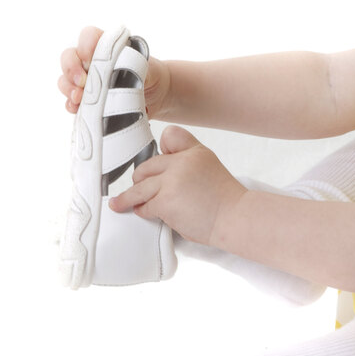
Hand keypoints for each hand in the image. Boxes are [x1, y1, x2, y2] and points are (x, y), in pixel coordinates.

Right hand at [57, 26, 171, 115]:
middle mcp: (91, 61)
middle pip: (69, 57)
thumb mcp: (146, 67)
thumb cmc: (150, 74)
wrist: (156, 95)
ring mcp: (86, 80)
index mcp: (105, 46)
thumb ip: (131, 67)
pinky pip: (70, 101)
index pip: (88, 36)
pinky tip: (76, 109)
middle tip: (81, 82)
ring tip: (78, 98)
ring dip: (68, 88)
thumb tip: (116, 78)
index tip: (90, 58)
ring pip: (65, 80)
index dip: (85, 44)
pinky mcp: (86, 100)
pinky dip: (71, 105)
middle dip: (70, 68)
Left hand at [109, 126, 245, 246]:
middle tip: (139, 190)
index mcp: (194, 152)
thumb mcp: (210, 167)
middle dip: (140, 180)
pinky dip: (142, 211)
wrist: (236, 218)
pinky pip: (144, 206)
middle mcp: (182, 162)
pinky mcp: (165, 201)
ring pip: (139, 187)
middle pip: (147, 166)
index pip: (168, 137)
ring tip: (118, 203)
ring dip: (129, 198)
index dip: (158, 151)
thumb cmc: (225, 200)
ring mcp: (172, 181)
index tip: (148, 163)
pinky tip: (143, 213)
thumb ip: (189, 159)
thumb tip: (162, 160)